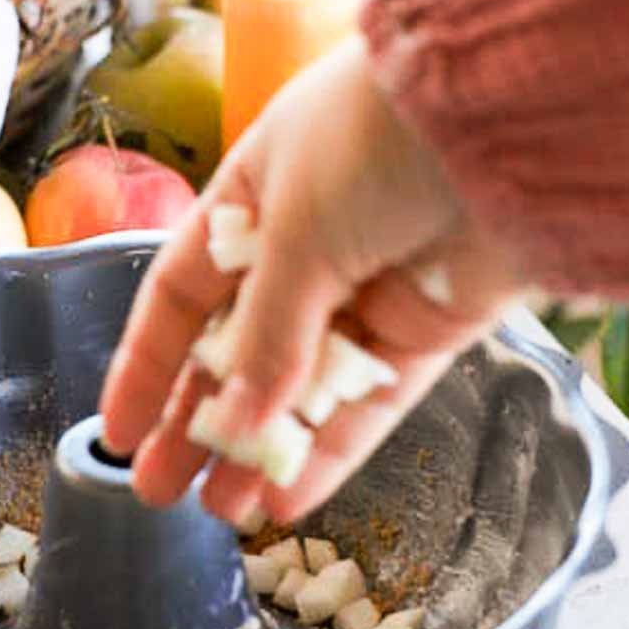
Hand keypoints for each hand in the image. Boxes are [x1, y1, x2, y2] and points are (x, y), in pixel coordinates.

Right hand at [100, 32, 518, 525]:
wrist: (510, 117)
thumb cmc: (375, 139)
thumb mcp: (293, 229)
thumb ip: (266, 334)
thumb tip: (236, 420)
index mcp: (255, 197)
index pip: (184, 292)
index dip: (148, 361)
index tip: (118, 428)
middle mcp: (308, 245)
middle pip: (238, 352)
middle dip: (199, 422)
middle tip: (160, 489)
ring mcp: (370, 290)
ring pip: (303, 388)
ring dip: (262, 447)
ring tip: (222, 511)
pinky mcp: (429, 329)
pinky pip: (368, 402)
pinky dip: (331, 448)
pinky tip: (287, 496)